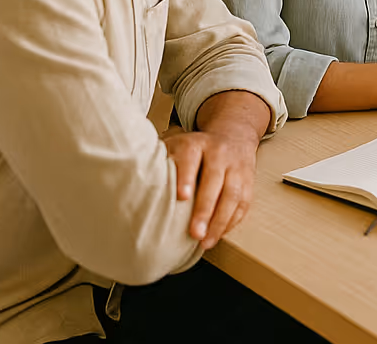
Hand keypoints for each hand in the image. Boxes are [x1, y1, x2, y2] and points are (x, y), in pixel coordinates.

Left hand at [164, 90, 270, 248]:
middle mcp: (220, 152)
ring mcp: (237, 166)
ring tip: (206, 242)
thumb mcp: (176, 145)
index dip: (186, 177)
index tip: (181, 197)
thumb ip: (157, 161)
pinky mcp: (249, 180)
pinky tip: (219, 235)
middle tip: (195, 233)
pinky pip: (243, 203)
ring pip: (233, 193)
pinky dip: (232, 222)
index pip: (191, 157)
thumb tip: (127, 182)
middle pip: (215, 179)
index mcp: (197, 143)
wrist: (233, 134)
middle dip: (205, 208)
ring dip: (220, 220)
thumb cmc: (196, 149)